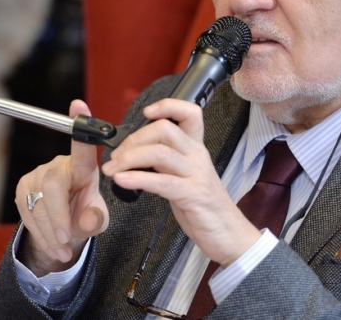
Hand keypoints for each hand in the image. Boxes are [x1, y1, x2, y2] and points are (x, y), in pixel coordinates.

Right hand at [15, 99, 108, 274]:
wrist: (65, 229)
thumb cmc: (85, 214)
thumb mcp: (98, 220)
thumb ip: (96, 220)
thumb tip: (87, 219)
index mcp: (83, 168)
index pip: (82, 146)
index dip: (80, 125)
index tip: (79, 104)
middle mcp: (58, 166)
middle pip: (53, 187)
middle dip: (59, 218)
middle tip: (67, 240)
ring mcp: (36, 176)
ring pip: (38, 205)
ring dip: (51, 233)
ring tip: (63, 250)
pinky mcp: (21, 189)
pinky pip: (27, 214)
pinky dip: (40, 234)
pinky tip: (53, 245)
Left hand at [101, 98, 259, 266]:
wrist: (228, 233)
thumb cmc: (203, 206)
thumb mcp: (185, 176)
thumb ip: (166, 162)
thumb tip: (135, 153)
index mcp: (195, 148)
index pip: (190, 113)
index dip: (168, 106)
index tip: (147, 112)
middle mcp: (197, 156)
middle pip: (164, 130)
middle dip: (133, 139)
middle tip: (115, 156)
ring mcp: (196, 174)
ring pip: (160, 152)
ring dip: (129, 158)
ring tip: (112, 169)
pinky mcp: (192, 194)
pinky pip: (161, 181)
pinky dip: (137, 178)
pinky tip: (122, 181)